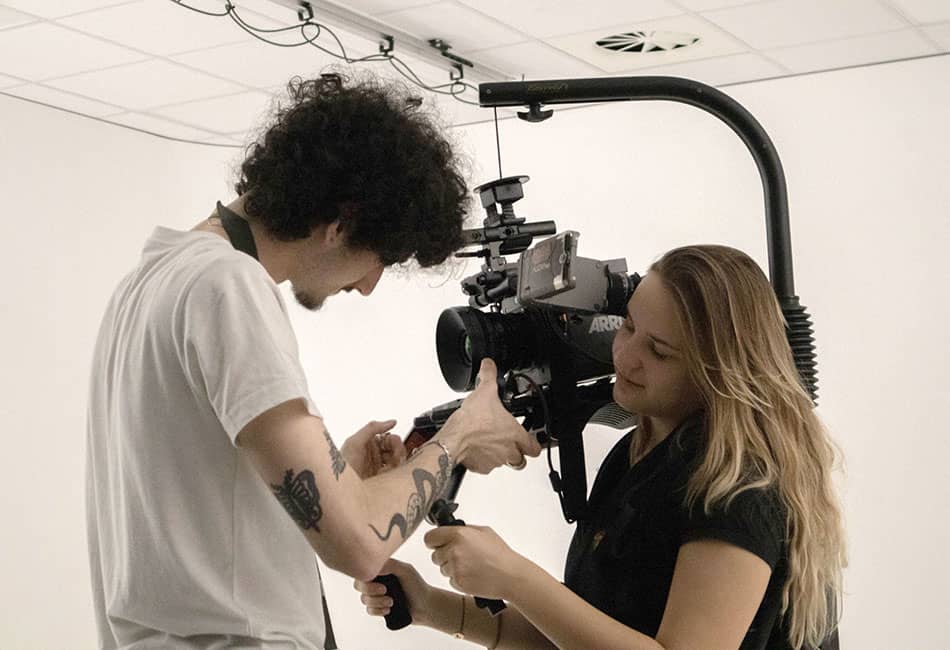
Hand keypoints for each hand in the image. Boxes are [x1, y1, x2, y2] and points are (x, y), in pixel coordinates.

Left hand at [341, 419, 405, 478]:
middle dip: (398, 452)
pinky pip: (394, 473)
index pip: (388, 437)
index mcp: (367, 442)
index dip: (394, 441)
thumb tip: (390, 422)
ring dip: (397, 463)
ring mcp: (377, 466)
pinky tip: (388, 474)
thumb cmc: (343, 466)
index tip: (395, 447)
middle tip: (396, 458)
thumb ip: (371, 428)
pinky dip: (395, 472)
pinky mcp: (380, 478)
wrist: (342, 488)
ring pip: (396, 460)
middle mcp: (373, 453)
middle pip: (395, 448)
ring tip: (391, 468)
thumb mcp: (355, 442)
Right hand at [353, 558, 433, 625]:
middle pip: (358, 585)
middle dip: (369, 590)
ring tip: (392, 602)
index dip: (365, 575)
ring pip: (364, 599)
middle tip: (385, 590)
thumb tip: (372, 566)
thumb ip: (390, 564)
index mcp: (382, 569)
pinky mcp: (379, 608)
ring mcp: (377, 595)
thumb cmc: (417, 585)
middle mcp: (377, 581)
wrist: (425, 606)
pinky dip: (377, 610)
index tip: (378, 579)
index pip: (363, 569)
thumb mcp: (405, 570)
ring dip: (376, 602)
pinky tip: (388, 610)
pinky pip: (369, 610)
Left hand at [425, 525, 527, 600]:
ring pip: (442, 568)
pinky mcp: (457, 582)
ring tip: (471, 566)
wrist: (510, 575)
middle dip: (445, 556)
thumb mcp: (483, 531)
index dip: (434, 541)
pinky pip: (450, 580)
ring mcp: (454, 567)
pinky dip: (458, 579)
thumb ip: (463, 530)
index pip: (430, 538)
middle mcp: (454, 550)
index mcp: (458, 534)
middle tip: (461, 556)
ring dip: (452, 568)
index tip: (437, 544)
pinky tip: (472, 575)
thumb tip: (450, 531)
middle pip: (435, 555)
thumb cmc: (500, 554)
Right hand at [438, 359, 541, 473]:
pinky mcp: (480, 467)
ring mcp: (495, 461)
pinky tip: (477, 449)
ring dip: (500, 456)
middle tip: (511, 443)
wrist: (454, 438)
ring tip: (491, 444)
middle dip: (518, 453)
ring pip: (504, 464)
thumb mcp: (485, 391)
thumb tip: (489, 365)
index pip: (535, 448)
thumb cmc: (472, 421)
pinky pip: (486, 467)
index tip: (531, 440)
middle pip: (521, 460)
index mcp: (514, 435)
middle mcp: (508, 451)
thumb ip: (489, 376)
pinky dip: (483, 460)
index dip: (534, 444)